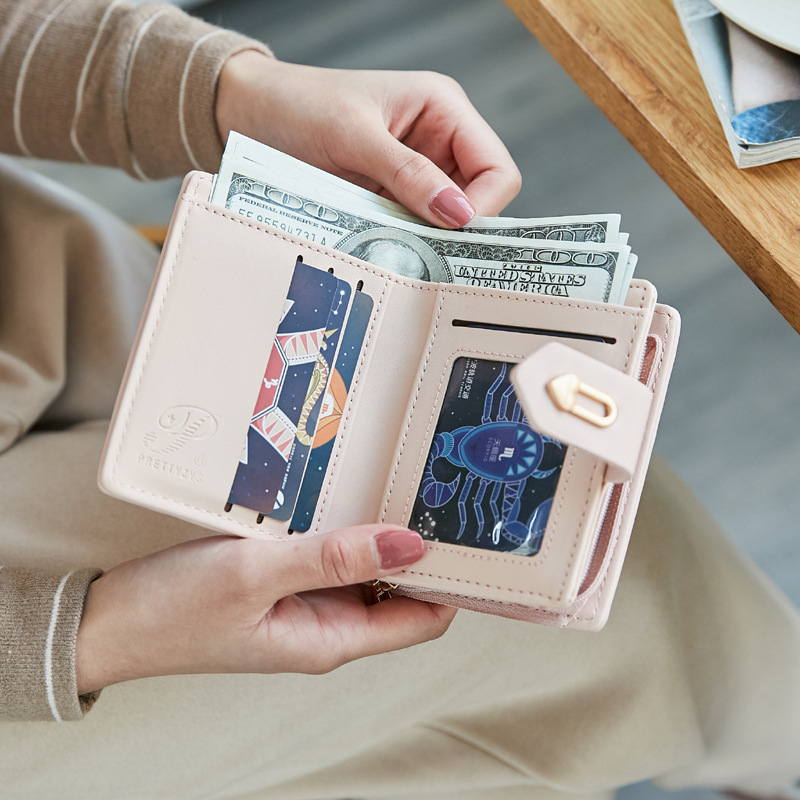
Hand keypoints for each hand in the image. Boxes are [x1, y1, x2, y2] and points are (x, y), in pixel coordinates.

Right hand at [75, 525, 453, 693]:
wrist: (109, 623)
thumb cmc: (173, 610)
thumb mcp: (256, 574)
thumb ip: (334, 557)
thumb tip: (410, 545)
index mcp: (331, 637)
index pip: (422, 617)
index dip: (452, 579)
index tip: (471, 532)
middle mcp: (326, 623)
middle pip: (399, 588)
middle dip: (420, 547)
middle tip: (437, 488)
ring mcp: (304, 601)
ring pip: (363, 566)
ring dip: (378, 533)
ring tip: (398, 480)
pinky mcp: (282, 581)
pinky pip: (328, 554)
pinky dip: (341, 527)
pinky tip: (343, 492)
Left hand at [215, 53, 520, 227]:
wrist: (251, 113)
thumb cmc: (300, 104)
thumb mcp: (354, 134)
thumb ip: (408, 173)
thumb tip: (458, 214)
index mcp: (443, 109)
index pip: (496, 168)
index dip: (484, 206)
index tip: (453, 234)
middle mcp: (438, 142)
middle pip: (478, 201)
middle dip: (455, 229)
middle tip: (425, 251)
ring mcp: (415, 174)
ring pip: (446, 223)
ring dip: (427, 239)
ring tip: (396, 245)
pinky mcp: (391, 198)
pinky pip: (414, 229)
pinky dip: (404, 242)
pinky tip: (383, 244)